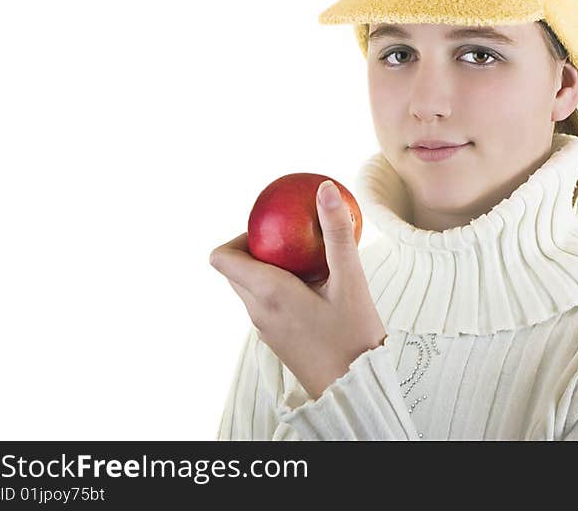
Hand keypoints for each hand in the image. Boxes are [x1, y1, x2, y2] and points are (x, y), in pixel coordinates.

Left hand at [209, 180, 386, 399]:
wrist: (356, 387)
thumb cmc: (354, 336)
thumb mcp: (351, 279)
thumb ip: (337, 233)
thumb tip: (325, 189)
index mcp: (267, 293)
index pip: (221, 256)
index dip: (239, 235)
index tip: (275, 229)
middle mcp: (257, 311)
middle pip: (234, 270)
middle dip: (258, 249)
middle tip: (295, 241)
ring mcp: (264, 329)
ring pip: (249, 288)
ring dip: (269, 270)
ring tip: (309, 264)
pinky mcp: (276, 340)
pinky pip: (264, 305)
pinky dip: (278, 289)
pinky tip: (316, 288)